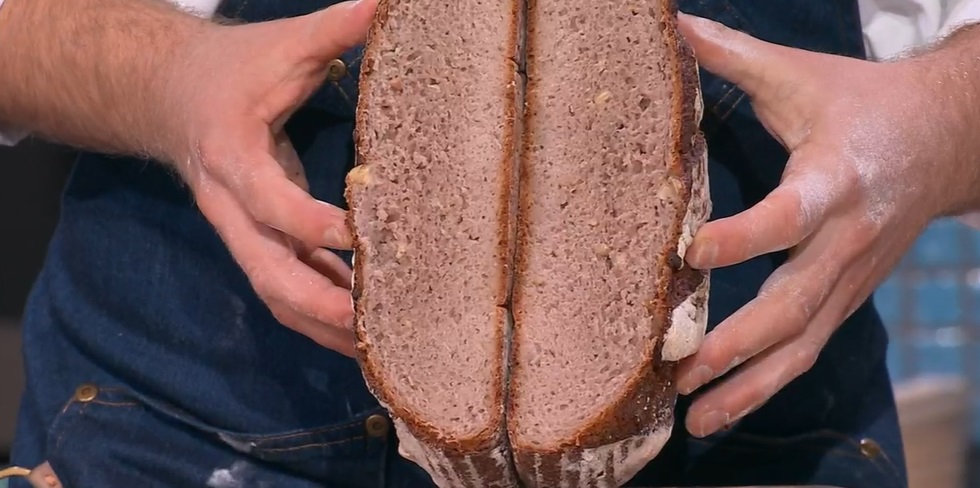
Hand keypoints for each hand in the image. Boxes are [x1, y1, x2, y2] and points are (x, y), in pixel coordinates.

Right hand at [165, 0, 377, 355]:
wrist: (174, 96)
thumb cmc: (232, 71)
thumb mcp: (281, 46)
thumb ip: (332, 29)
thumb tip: (386, 5)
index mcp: (233, 159)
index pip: (270, 203)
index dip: (310, 224)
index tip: (360, 234)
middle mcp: (233, 208)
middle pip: (266, 272)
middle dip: (316, 303)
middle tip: (368, 327)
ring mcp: (243, 230)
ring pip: (276, 292)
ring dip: (321, 324)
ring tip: (374, 350)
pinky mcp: (259, 238)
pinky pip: (287, 284)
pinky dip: (322, 310)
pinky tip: (363, 327)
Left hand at [673, 14, 979, 436]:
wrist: (944, 140)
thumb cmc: (861, 105)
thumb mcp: (799, 76)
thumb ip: (733, 56)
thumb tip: (668, 24)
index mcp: (835, 179)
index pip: (788, 216)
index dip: (743, 237)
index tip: (688, 253)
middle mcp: (845, 241)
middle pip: (795, 304)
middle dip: (738, 344)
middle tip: (680, 373)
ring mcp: (850, 279)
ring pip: (803, 345)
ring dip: (750, 387)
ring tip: (695, 422)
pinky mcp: (846, 297)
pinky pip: (807, 349)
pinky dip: (767, 382)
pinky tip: (724, 407)